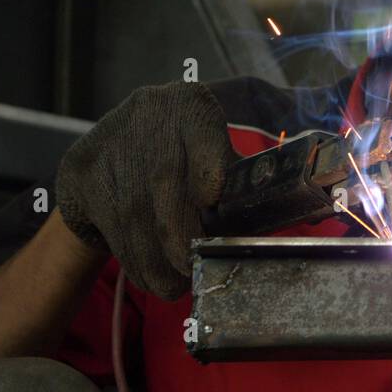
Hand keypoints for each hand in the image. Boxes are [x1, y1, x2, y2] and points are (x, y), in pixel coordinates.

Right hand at [55, 82, 236, 299]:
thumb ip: (247, 183)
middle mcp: (150, 114)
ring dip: (156, 260)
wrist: (109, 152)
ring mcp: (112, 140)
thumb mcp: (214, 155)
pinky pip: (111, 225)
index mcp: (192, 105)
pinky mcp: (83, 170)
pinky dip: (135, 260)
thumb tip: (307, 214)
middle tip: (195, 270)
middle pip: (165, 180)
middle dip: (180, 236)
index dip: (207, 168)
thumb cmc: (182, 160)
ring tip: (175, 286)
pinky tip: (150, 276)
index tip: (211, 202)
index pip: (202, 130)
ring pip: (135, 212)